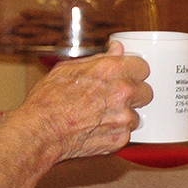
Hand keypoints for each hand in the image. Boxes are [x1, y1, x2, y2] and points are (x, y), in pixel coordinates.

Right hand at [12, 42, 153, 161]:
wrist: (40, 131)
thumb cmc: (47, 101)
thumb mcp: (68, 69)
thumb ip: (98, 59)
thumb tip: (116, 49)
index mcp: (111, 70)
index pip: (142, 67)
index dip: (134, 72)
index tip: (130, 75)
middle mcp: (122, 92)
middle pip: (146, 91)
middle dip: (134, 95)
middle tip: (115, 98)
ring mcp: (124, 117)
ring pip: (137, 115)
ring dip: (124, 116)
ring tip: (101, 116)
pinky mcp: (121, 138)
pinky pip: (127, 133)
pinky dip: (115, 133)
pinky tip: (97, 129)